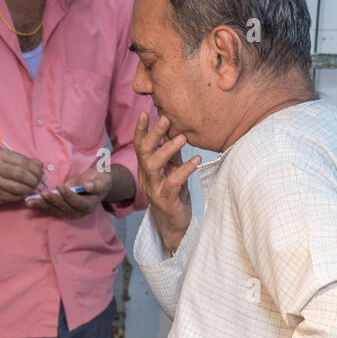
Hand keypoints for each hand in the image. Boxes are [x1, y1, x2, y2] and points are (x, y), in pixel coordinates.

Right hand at [0, 149, 43, 205]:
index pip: (24, 162)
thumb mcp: (7, 160)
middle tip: (40, 183)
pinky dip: (22, 196)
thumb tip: (41, 166)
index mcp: (0, 156)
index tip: (42, 175)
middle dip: (35, 180)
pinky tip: (24, 193)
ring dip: (30, 189)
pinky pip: (14, 196)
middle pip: (22, 174)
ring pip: (19, 187)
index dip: (36, 169)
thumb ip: (24, 161)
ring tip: (33, 189)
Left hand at [26, 164, 111, 219]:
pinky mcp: (61, 210)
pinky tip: (30, 202)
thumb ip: (96, 184)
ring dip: (42, 205)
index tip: (61, 186)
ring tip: (31, 201)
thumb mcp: (102, 179)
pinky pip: (50, 208)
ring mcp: (69, 213)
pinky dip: (40, 205)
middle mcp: (78, 212)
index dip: (69, 195)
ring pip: (55, 210)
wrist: (96, 184)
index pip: (78, 202)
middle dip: (53, 201)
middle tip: (43, 193)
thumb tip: (87, 186)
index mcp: (89, 205)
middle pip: (64, 208)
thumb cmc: (99, 180)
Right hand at [134, 113, 200, 251]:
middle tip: (166, 118)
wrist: (176, 225)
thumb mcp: (173, 169)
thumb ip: (172, 153)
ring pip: (153, 165)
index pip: (140, 146)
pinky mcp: (165, 200)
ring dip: (167, 149)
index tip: (145, 112)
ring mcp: (154, 189)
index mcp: (147, 168)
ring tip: (182, 137)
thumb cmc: (175, 194)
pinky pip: (172, 183)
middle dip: (153, 134)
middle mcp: (147, 177)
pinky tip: (196, 160)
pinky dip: (184, 170)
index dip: (141, 129)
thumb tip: (176, 129)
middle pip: (144, 152)